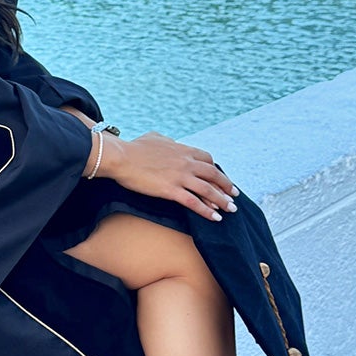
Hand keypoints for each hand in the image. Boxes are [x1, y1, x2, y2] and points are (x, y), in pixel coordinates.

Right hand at [97, 131, 238, 221]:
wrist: (121, 157)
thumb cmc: (133, 147)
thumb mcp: (154, 137)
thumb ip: (167, 141)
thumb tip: (169, 142)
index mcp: (182, 149)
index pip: (207, 159)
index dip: (216, 169)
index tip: (220, 177)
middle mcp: (185, 162)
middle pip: (214, 174)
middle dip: (226, 186)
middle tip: (234, 195)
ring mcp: (180, 177)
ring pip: (208, 190)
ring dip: (222, 201)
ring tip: (231, 209)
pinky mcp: (171, 190)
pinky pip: (194, 202)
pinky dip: (207, 211)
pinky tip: (215, 218)